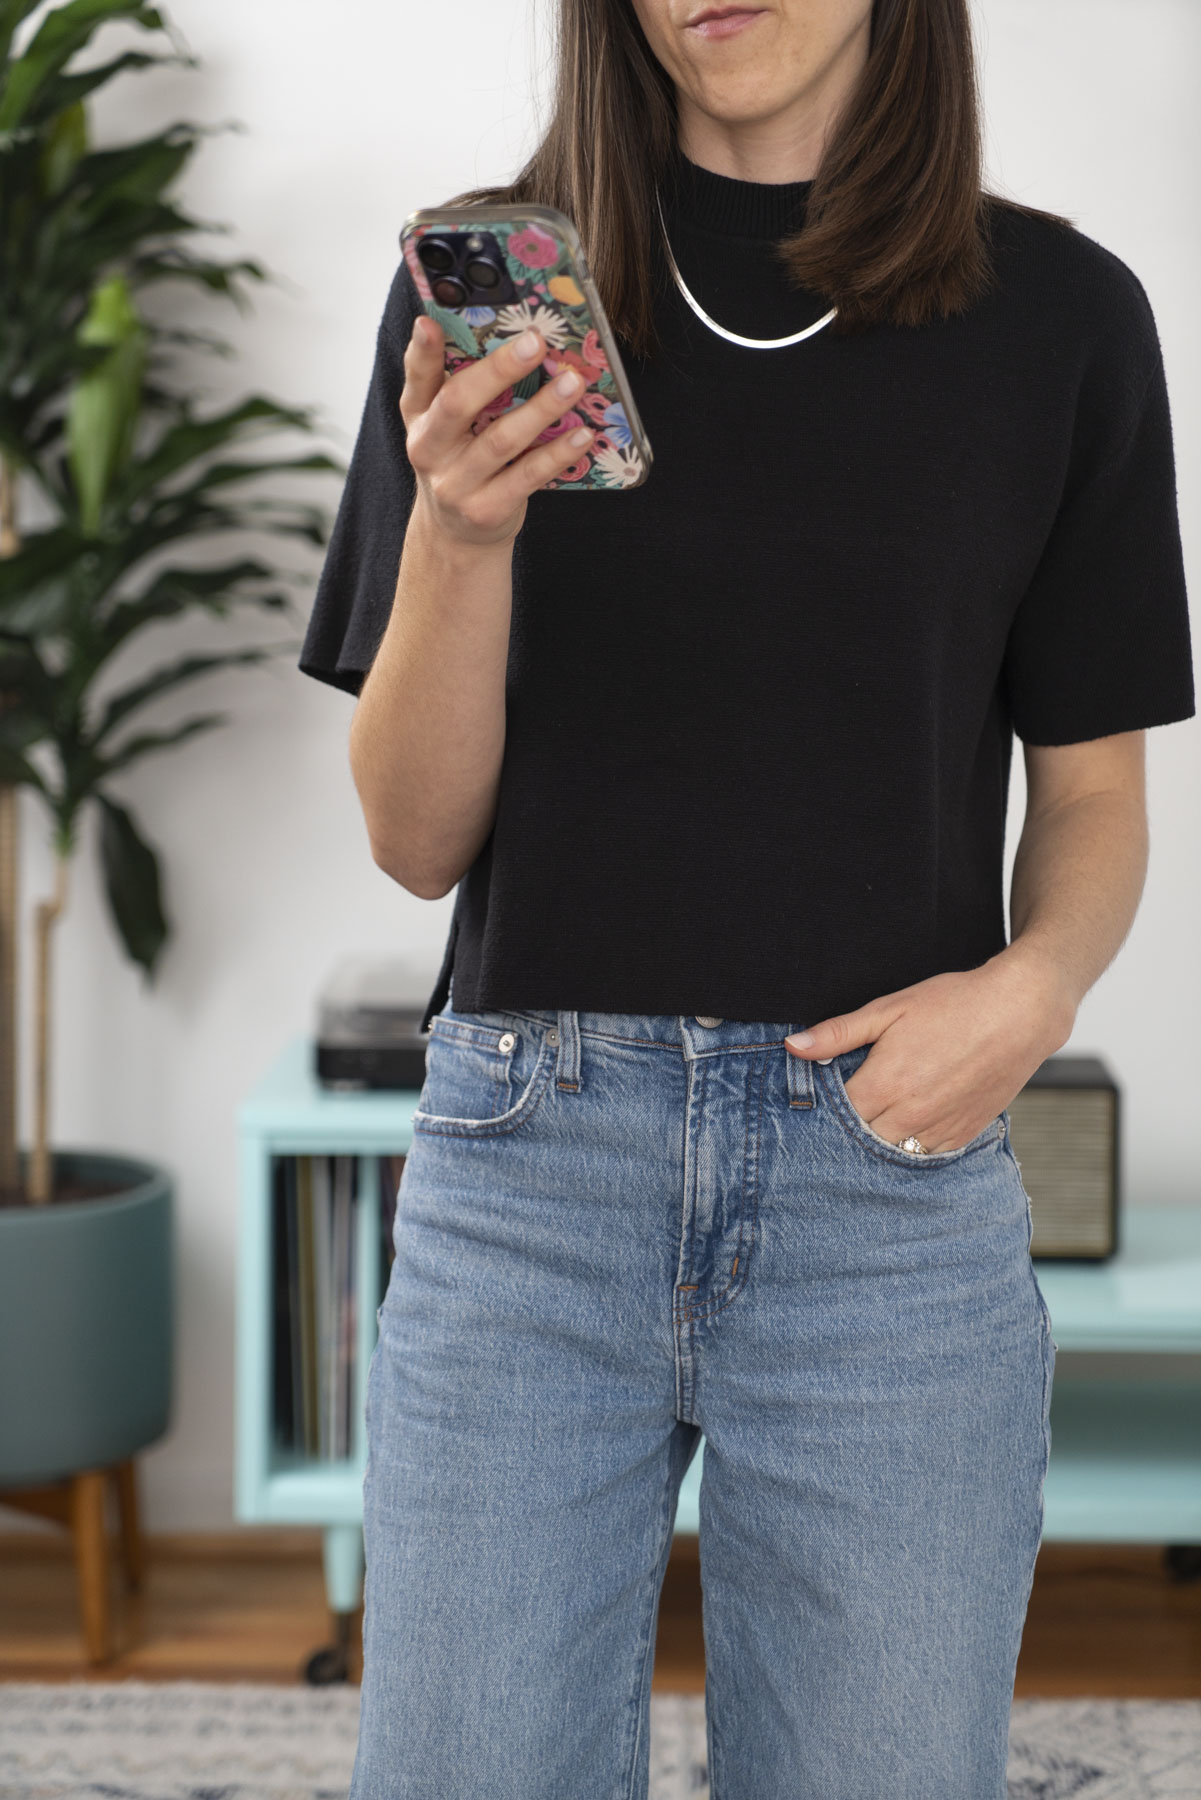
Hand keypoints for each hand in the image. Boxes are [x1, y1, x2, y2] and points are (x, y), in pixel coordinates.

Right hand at [401, 317, 595, 548]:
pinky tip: (582, 434)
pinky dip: (557, 454)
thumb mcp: (443, 426)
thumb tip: (501, 337)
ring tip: (573, 383)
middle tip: (535, 342)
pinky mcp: (486, 510)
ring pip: (501, 440)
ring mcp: (455, 484)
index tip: (430, 323)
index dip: (423, 352)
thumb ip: (456, 385)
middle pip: (459, 404)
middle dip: (499, 371)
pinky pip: (527, 476)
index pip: (417, 379)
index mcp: (418, 417)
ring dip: (541, 408)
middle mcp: (429, 449)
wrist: (455, 535)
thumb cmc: (458, 462)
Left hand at [784, 952, 1076, 1151]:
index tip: (815, 1101)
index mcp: (884, 1084)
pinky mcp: (962, 1135)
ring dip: (877, 1143)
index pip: (834, 1116)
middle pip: (858, 1142)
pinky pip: (925, 1157)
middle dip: (845, 1131)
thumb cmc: (954, 1003)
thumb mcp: (889, 1009)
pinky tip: (904, 1129)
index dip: (821, 1110)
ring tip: (873, 1121)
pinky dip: (910, 1147)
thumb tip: (793, 1047)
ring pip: (891, 1155)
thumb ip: (839, 1033)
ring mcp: (938, 1130)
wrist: (1021, 1013)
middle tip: (840, 1114)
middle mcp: (909, 1115)